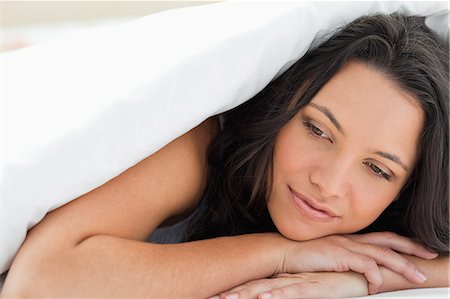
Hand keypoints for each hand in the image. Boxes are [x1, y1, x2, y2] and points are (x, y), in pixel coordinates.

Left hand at [212, 271, 367, 298]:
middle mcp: (288, 280)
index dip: (236, 292)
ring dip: (247, 295)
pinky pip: (293, 292)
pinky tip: (264, 298)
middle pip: (255, 288)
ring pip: (268, 290)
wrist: (361, 271)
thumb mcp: (309, 288)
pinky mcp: (315, 287)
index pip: (255, 287)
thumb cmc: (335, 280)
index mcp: (285, 280)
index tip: (215, 296)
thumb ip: (292, 290)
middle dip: (233, 294)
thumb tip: (273, 295)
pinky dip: (278, 295)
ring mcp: (300, 282)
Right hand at [280, 232, 437, 293]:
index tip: (418, 248)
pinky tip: (376, 286)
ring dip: (402, 265)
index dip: (402, 242)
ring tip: (417, 277)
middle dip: (411, 248)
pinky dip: (374, 276)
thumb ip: (345, 259)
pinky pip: (364, 265)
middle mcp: (351, 239)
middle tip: (429, 255)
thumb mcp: (329, 255)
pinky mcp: (338, 254)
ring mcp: (345, 245)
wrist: (283, 252)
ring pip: (382, 253)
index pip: (382, 237)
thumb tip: (359, 270)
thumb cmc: (303, 256)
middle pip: (388, 241)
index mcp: (350, 239)